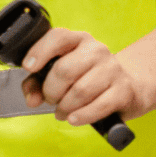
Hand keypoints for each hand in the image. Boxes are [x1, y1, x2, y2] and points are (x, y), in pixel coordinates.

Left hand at [18, 27, 155, 126]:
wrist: (127, 88)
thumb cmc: (85, 80)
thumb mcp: (57, 76)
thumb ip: (36, 83)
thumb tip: (32, 99)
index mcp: (78, 40)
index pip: (58, 37)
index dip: (40, 51)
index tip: (29, 67)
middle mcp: (97, 50)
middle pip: (64, 70)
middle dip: (51, 91)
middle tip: (51, 100)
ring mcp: (113, 69)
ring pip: (80, 91)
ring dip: (65, 107)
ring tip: (63, 111)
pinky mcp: (123, 90)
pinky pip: (98, 106)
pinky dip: (82, 115)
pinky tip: (74, 118)